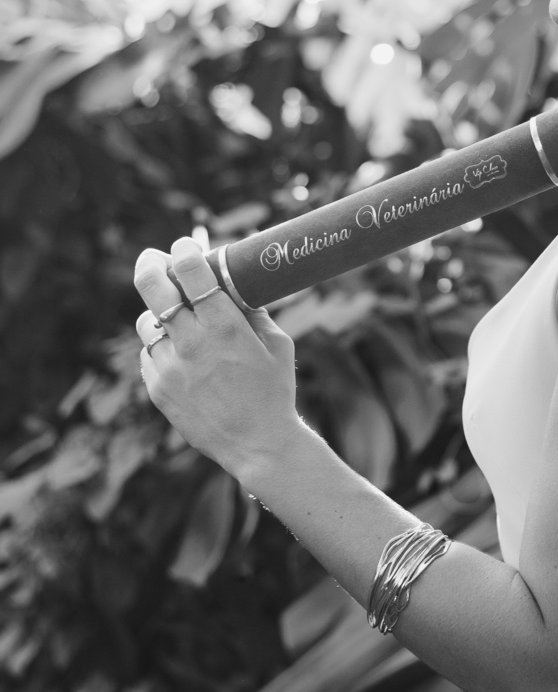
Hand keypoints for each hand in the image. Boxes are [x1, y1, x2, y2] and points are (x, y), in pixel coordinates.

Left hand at [134, 238, 300, 480]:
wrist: (259, 445)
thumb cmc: (274, 392)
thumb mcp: (278, 345)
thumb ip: (253, 312)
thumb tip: (235, 285)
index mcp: (225, 326)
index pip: (190, 269)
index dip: (184, 250)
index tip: (187, 246)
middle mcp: (192, 343)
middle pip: (152, 286)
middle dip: (150, 264)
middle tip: (155, 259)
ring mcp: (169, 367)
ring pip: (147, 323)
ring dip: (160, 314)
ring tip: (178, 321)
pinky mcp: (158, 388)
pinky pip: (149, 355)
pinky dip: (162, 349)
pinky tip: (183, 357)